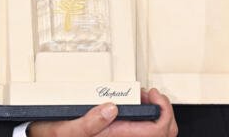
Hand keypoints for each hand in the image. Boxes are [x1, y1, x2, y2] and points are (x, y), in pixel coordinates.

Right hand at [28, 89, 177, 136]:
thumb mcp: (64, 129)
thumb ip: (88, 122)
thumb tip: (112, 109)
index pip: (157, 131)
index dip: (163, 111)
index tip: (154, 95)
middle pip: (163, 133)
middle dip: (164, 111)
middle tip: (152, 95)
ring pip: (156, 133)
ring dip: (157, 114)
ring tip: (145, 99)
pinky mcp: (118, 136)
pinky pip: (145, 132)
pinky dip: (148, 118)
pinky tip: (137, 108)